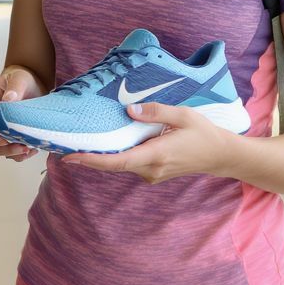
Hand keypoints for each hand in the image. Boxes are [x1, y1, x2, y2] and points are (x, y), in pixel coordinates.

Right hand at [0, 66, 46, 161]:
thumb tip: (8, 100)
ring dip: (12, 152)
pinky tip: (32, 148)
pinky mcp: (8, 134)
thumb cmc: (23, 78)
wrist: (33, 84)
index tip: (5, 137)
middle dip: (3, 145)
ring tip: (28, 148)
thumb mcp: (21, 78)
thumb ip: (15, 87)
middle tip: (21, 146)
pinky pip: (10, 151)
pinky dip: (20, 154)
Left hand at [62, 102, 236, 183]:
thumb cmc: (204, 133)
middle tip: (62, 147)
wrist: (221, 156)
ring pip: (120, 165)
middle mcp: (151, 169)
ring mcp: (152, 174)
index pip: (118, 161)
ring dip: (101, 156)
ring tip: (77, 143)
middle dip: (89, 157)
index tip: (70, 157)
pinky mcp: (153, 172)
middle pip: (114, 165)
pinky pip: (129, 164)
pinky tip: (103, 145)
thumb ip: (155, 112)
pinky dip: (114, 156)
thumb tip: (128, 110)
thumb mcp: (183, 115)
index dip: (92, 160)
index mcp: (157, 155)